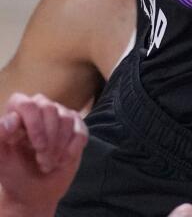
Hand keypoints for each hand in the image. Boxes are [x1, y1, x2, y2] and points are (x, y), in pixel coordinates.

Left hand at [0, 93, 87, 216]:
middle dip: (48, 138)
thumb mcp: (0, 159)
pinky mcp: (77, 128)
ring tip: (48, 163)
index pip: (25, 103)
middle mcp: (39, 110)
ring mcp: (60, 117)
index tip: (33, 145)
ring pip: (66, 119)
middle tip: (41, 159)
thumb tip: (10, 121)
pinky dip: (72, 149)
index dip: (32, 123)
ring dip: (58, 147)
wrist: (34, 191)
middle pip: (49, 108)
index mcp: (17, 115)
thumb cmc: (14, 173)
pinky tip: (62, 161)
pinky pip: (80, 131)